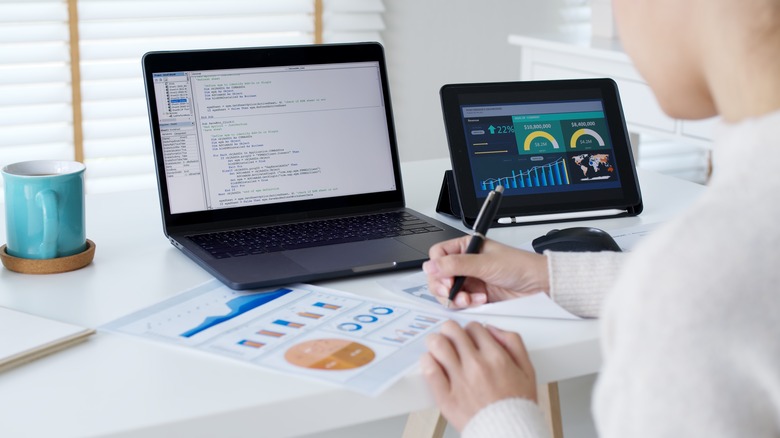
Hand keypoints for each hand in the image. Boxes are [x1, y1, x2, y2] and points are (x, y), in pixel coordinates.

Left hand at [421, 321, 536, 431]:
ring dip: (436, 342)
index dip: (470, 330)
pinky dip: (427, 361)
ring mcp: (460, 380)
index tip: (469, 337)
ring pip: (438, 345)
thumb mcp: (527, 370)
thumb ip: (513, 343)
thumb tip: (493, 329)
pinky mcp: (446, 397)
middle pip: (452, 331)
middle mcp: (477, 365)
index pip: (474, 327)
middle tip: (450, 338)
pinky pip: (430, 370)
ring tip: (438, 348)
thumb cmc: (518, 406)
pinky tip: (432, 362)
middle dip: (450, 331)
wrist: (508, 433)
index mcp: (496, 357)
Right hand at [422, 236, 548, 307]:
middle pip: (438, 276)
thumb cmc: (519, 266)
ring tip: (470, 299)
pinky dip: (466, 304)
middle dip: (443, 287)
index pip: (438, 255)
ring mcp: (469, 281)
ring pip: (447, 292)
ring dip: (455, 298)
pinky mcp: (475, 296)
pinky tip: (480, 301)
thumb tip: (431, 266)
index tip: (445, 278)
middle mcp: (465, 264)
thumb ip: (456, 265)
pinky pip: (459, 303)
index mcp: (466, 247)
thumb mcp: (485, 263)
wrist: (539, 285)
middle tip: (452, 292)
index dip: (437, 267)